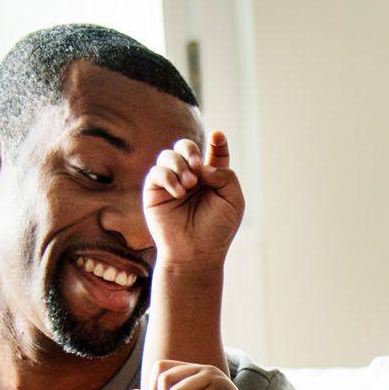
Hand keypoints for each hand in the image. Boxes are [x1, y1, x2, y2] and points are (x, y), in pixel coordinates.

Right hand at [142, 132, 243, 268]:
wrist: (196, 252)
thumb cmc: (217, 229)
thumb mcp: (234, 201)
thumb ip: (225, 175)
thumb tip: (202, 165)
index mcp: (213, 178)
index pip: (214, 151)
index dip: (216, 141)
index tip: (217, 137)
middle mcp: (191, 177)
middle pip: (186, 147)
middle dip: (191, 150)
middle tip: (198, 166)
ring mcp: (171, 183)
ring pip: (168, 155)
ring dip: (179, 164)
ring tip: (189, 185)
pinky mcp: (154, 191)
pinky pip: (156, 171)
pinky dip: (168, 177)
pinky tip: (178, 192)